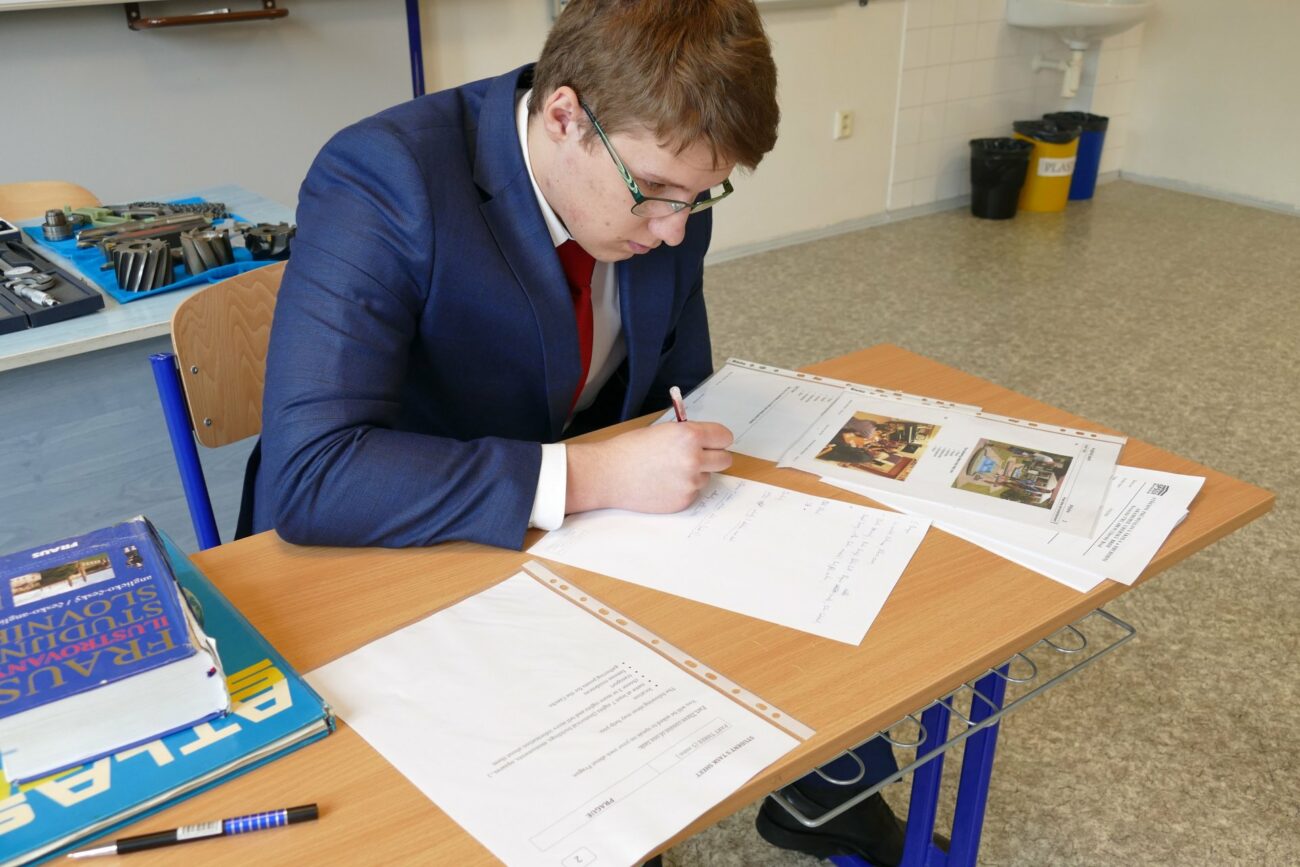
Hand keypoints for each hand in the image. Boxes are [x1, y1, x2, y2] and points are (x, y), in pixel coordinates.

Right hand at [566, 422, 733, 514]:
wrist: (608, 474)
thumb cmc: (629, 449)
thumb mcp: (662, 431)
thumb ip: (687, 435)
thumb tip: (706, 441)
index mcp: (689, 436)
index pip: (725, 437)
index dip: (718, 439)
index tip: (714, 442)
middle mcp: (694, 459)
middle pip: (725, 460)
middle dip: (714, 457)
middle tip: (700, 457)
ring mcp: (690, 482)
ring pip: (707, 477)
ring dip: (695, 474)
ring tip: (668, 471)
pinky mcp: (683, 500)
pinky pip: (693, 492)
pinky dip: (682, 489)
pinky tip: (662, 484)